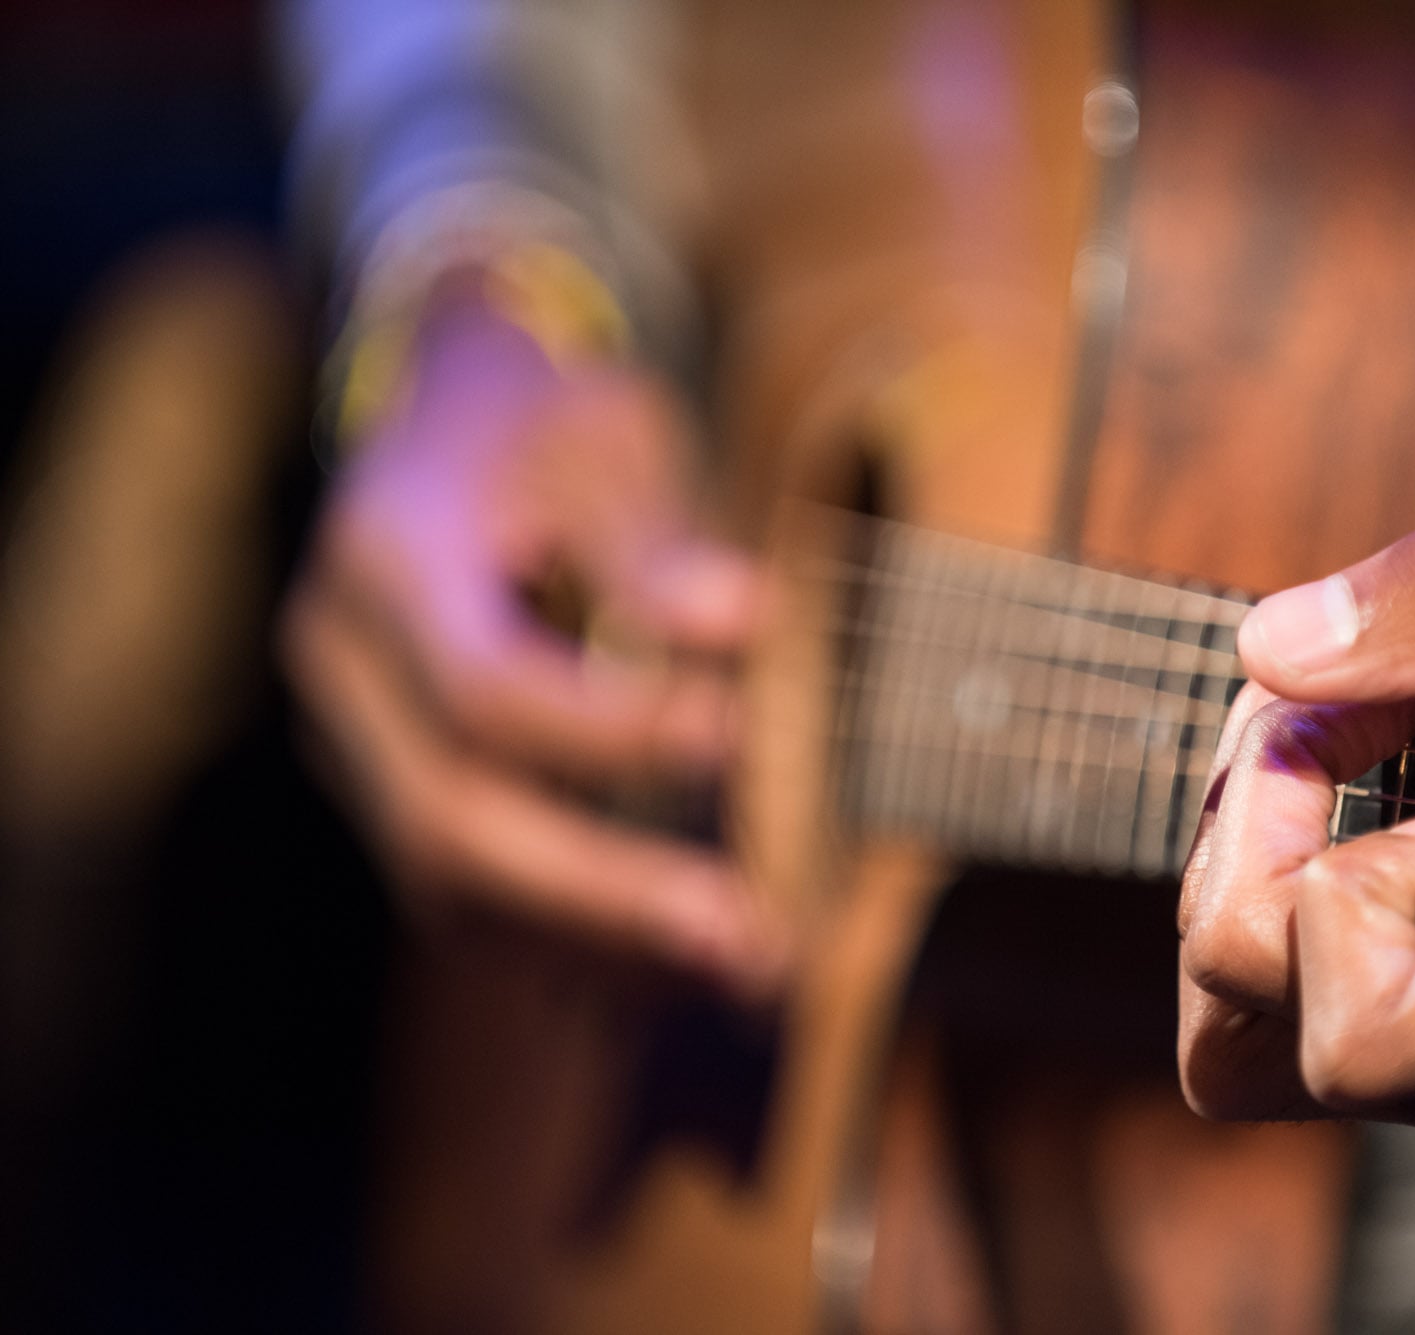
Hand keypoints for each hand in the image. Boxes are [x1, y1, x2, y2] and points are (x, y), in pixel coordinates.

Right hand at [282, 299, 786, 1000]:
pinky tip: (679, 979)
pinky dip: (575, 948)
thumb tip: (744, 627)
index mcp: (384, 561)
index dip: (610, 730)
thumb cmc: (550, 428)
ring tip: (744, 977)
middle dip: (600, 894)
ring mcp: (358, 748)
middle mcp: (344, 669)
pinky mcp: (400, 795)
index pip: (483, 687)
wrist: (452, 435)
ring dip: (601, 949)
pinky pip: (473, 901)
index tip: (734, 739)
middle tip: (740, 939)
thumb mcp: (605, 436)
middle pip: (447, 821)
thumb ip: (657, 540)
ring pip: (452, 890)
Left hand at [1178, 526, 1414, 1141]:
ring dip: (1249, 886)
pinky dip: (1290, 903)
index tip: (1409, 747)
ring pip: (1242, 1043)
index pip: (1355, 1025)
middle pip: (1242, 1038)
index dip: (1343, 874)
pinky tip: (1361, 813)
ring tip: (1326, 776)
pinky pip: (1295, 1012)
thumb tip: (1272, 650)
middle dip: (1252, 854)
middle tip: (1328, 736)